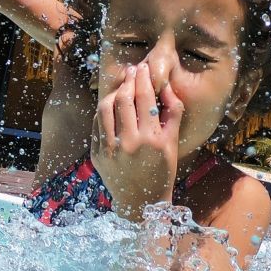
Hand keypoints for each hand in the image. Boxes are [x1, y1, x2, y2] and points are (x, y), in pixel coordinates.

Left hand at [91, 63, 183, 220]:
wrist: (142, 201)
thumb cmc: (162, 170)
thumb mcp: (172, 143)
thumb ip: (173, 113)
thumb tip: (166, 86)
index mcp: (153, 139)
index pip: (145, 98)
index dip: (143, 79)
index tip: (144, 68)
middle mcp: (130, 143)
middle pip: (124, 99)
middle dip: (129, 80)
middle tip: (133, 71)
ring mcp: (111, 150)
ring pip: (106, 108)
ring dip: (114, 92)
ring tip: (122, 86)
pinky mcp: (97, 155)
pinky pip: (97, 124)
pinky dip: (104, 110)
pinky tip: (111, 105)